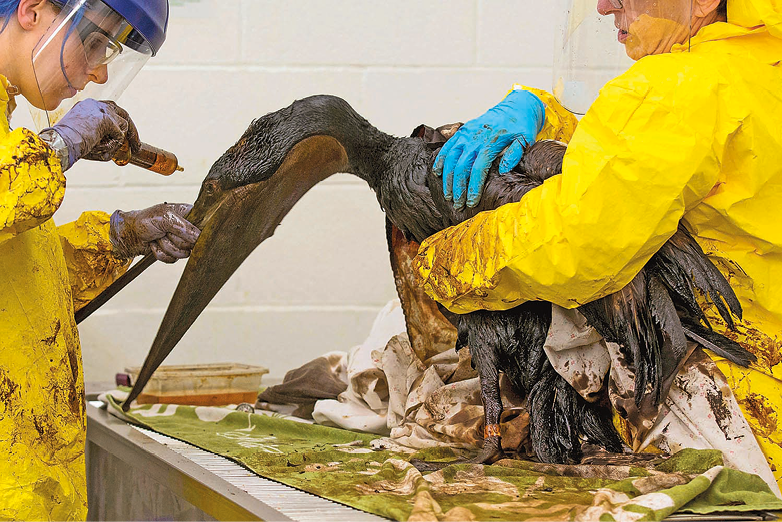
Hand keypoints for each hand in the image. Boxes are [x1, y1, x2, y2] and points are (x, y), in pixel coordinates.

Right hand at [43, 99, 139, 169]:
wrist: (59, 143)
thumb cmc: (69, 145)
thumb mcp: (87, 138)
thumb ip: (103, 136)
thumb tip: (119, 144)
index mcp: (88, 106)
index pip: (111, 109)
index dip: (121, 122)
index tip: (126, 135)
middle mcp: (95, 104)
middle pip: (123, 114)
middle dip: (132, 131)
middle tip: (137, 147)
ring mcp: (102, 110)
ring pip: (123, 127)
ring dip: (116, 142)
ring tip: (100, 148)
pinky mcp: (106, 119)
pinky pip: (120, 135)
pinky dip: (113, 144)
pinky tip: (98, 145)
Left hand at [109, 203, 199, 262]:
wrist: (130, 233)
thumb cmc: (145, 220)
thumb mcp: (164, 218)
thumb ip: (183, 227)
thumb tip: (198, 238)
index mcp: (190, 215)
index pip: (204, 228)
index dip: (195, 234)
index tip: (181, 232)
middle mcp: (188, 229)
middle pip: (193, 244)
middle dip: (174, 240)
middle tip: (163, 232)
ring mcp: (181, 242)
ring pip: (182, 254)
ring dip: (165, 246)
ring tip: (157, 237)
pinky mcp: (174, 252)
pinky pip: (172, 260)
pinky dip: (160, 253)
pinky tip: (155, 244)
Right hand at [434, 89, 545, 208]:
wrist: (515, 106)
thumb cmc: (521, 126)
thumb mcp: (525, 139)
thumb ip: (515, 154)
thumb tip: (503, 170)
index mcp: (491, 142)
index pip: (478, 169)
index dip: (473, 187)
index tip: (471, 202)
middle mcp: (475, 138)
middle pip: (461, 166)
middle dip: (458, 188)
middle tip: (458, 204)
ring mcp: (466, 133)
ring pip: (451, 158)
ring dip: (447, 178)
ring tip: (448, 195)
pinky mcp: (462, 131)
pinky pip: (447, 147)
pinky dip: (440, 160)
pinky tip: (438, 173)